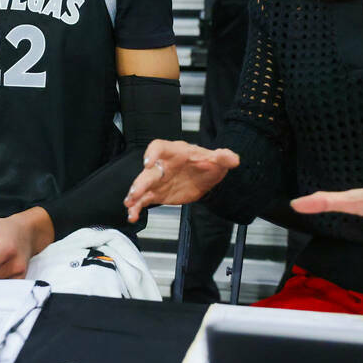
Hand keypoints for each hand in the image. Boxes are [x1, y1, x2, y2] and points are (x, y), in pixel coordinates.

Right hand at [123, 139, 239, 223]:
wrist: (207, 178)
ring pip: (143, 186)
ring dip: (135, 195)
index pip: (160, 147)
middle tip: (136, 192)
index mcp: (175, 152)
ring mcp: (158, 180)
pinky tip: (133, 215)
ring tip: (130, 205)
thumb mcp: (218, 160)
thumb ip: (223, 157)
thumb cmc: (208, 163)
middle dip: (141, 181)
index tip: (149, 162)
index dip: (152, 153)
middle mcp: (163, 165)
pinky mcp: (157, 194)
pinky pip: (144, 200)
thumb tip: (233, 158)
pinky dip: (137, 207)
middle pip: (148, 171)